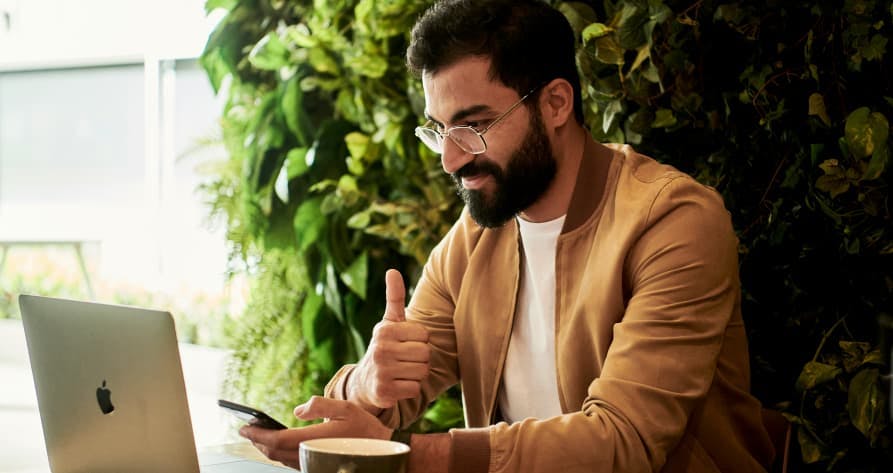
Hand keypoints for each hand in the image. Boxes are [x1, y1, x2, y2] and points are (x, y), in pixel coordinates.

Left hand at [239, 396, 392, 469]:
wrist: (382, 451)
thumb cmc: (365, 428)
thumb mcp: (345, 407)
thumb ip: (320, 405)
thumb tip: (297, 409)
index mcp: (315, 440)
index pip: (278, 440)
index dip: (258, 435)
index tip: (244, 426)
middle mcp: (311, 456)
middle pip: (275, 452)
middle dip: (258, 441)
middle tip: (246, 430)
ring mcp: (314, 464)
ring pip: (282, 460)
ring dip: (267, 448)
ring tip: (258, 436)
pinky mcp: (317, 467)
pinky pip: (292, 463)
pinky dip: (279, 454)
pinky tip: (278, 445)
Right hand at [349, 269, 430, 412]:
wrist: (365, 382)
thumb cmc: (385, 347)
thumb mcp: (389, 322)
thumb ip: (395, 297)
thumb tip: (392, 270)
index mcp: (385, 330)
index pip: (424, 335)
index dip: (420, 341)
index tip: (405, 343)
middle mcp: (380, 349)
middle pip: (425, 353)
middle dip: (420, 359)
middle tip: (405, 360)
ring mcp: (381, 371)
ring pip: (422, 372)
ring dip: (416, 375)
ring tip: (401, 372)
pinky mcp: (384, 391)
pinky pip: (415, 389)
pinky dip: (410, 389)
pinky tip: (398, 385)